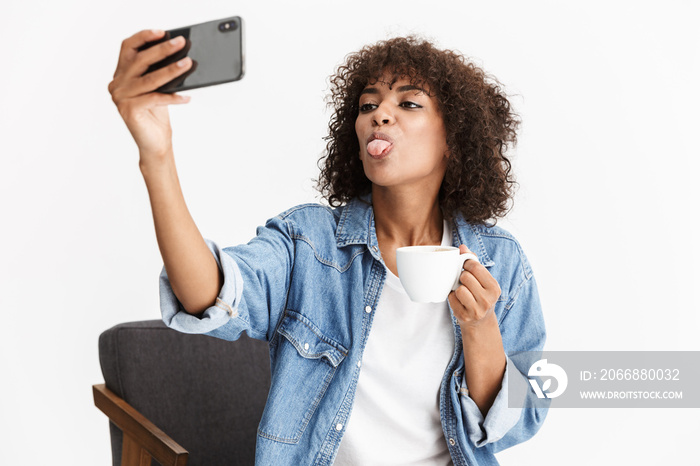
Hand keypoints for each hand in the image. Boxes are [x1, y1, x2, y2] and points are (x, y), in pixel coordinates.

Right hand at [107, 29, 193, 165]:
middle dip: (162, 49)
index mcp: (121, 75)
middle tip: (181, 43)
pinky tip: (186, 97)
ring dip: (171, 71)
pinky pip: (155, 98)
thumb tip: (179, 54)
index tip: (162, 32)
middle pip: (140, 60)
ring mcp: (120, 97)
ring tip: (188, 64)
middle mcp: (117, 84)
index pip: (128, 48)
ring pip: (150, 79)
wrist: (154, 144)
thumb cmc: (157, 116)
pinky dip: (172, 97)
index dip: (144, 37)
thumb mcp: (158, 89)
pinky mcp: (129, 110)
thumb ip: (160, 72)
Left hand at [448, 245, 501, 328]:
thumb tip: (463, 247)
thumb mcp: (483, 280)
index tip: (466, 267)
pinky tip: (459, 300)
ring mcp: (476, 310)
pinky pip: (451, 298)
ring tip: (462, 292)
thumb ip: (474, 262)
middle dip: (462, 277)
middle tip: (465, 282)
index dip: (466, 264)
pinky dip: (452, 297)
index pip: (476, 267)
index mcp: (494, 288)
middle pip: (465, 277)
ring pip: (459, 289)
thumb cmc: (480, 296)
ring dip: (457, 288)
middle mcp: (487, 300)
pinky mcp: (464, 316)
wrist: (480, 322)